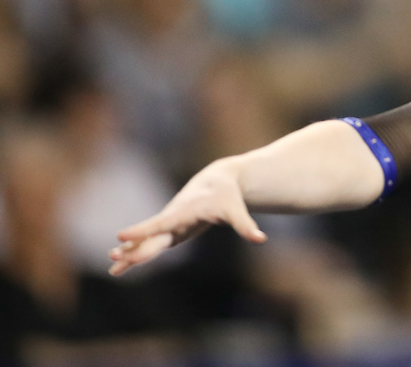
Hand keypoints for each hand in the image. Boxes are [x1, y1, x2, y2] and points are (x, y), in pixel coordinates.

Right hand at [108, 160, 267, 276]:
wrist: (218, 180)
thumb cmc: (228, 195)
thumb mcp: (237, 209)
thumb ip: (245, 225)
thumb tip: (260, 239)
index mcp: (185, 211)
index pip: (161, 223)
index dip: (142, 230)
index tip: (121, 235)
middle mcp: (173, 217)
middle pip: (152, 235)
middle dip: (135, 246)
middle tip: (115, 256)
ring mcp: (169, 223)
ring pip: (147, 239)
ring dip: (130, 251)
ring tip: (113, 267)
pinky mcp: (170, 229)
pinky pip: (150, 242)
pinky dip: (136, 251)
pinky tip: (120, 263)